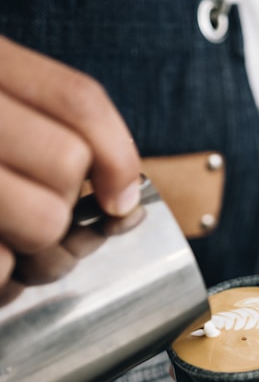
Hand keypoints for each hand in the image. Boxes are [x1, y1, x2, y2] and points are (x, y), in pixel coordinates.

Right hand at [0, 36, 141, 286]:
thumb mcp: (2, 116)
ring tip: (2, 241)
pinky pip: (1, 267)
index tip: (120, 197)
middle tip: (26, 217)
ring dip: (30, 248)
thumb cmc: (1, 156)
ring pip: (43, 221)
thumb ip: (49, 133)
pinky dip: (0, 278)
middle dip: (60, 206)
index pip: (78, 103)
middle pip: (65, 166)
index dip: (117, 156)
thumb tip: (123, 199)